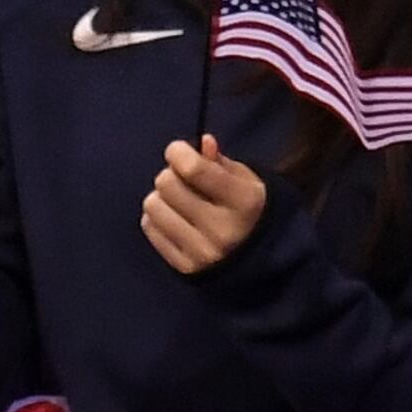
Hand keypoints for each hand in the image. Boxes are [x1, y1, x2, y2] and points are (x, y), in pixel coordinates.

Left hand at [141, 134, 266, 273]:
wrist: (261, 259)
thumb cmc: (249, 210)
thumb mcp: (246, 181)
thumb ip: (220, 162)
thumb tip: (202, 144)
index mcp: (244, 203)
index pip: (194, 169)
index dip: (178, 153)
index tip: (177, 151)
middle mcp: (223, 230)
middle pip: (167, 185)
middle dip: (170, 175)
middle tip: (181, 179)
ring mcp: (202, 252)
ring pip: (153, 206)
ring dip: (161, 197)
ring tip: (177, 201)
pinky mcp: (184, 268)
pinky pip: (150, 228)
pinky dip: (156, 218)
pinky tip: (173, 218)